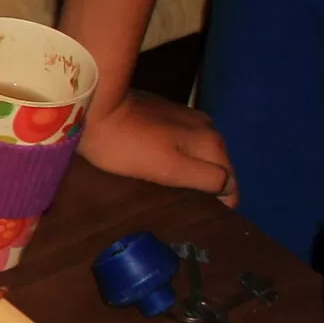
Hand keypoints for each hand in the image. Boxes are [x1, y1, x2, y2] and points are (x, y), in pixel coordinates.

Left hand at [80, 88, 236, 203]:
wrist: (93, 106)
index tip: (196, 216)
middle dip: (205, 187)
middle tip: (181, 205)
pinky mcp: (166, 112)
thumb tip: (229, 190)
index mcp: (212, 142)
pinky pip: (182, 143)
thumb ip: (206, 178)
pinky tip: (158, 166)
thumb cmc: (126, 145)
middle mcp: (207, 126)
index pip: (230, 184)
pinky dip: (176, 156)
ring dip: (189, 172)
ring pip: (199, 155)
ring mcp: (186, 117)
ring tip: (169, 190)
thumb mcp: (169, 169)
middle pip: (216, 167)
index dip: (218, 204)